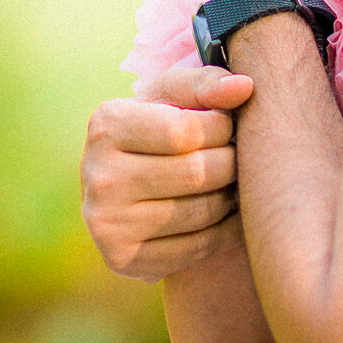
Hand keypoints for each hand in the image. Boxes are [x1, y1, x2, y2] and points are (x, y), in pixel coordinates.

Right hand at [80, 66, 253, 282]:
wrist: (124, 184)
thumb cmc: (158, 127)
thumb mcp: (173, 97)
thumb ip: (208, 83)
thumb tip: (245, 86)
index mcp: (106, 124)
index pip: (185, 130)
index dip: (221, 127)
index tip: (226, 125)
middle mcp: (98, 176)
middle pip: (197, 173)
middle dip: (231, 163)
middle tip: (236, 157)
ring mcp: (106, 223)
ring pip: (202, 212)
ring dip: (231, 197)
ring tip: (232, 182)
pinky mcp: (122, 259)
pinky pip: (196, 248)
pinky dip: (224, 231)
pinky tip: (225, 214)